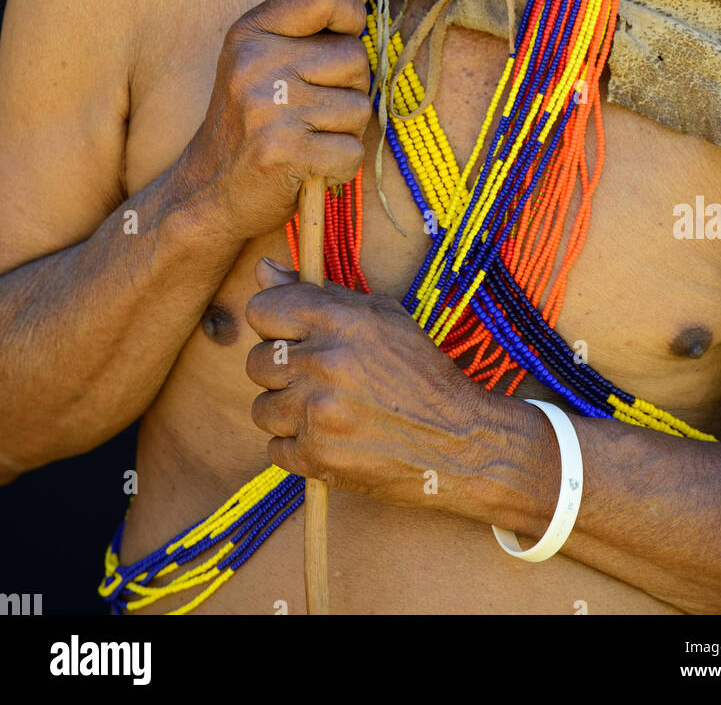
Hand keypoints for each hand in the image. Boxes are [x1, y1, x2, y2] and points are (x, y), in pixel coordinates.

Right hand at [170, 0, 373, 242]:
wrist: (208, 193)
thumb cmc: (250, 122)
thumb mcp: (267, 58)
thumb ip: (313, 16)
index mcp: (250, 34)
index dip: (350, 12)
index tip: (344, 33)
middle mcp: (255, 65)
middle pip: (354, 57)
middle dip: (349, 87)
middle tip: (311, 109)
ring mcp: (269, 109)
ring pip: (360, 107)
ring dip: (344, 130)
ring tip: (307, 137)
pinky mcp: (284, 153)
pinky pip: (352, 150)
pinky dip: (340, 165)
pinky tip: (309, 165)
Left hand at [245, 259, 495, 507]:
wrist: (458, 442)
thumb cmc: (421, 373)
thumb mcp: (381, 317)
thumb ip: (317, 292)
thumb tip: (263, 269)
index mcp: (341, 321)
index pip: (261, 309)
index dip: (272, 321)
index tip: (289, 333)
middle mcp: (325, 363)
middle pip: (256, 361)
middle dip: (280, 370)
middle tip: (316, 377)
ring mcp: (318, 413)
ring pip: (261, 408)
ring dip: (287, 411)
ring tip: (326, 410)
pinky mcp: (317, 457)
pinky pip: (275, 448)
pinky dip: (298, 446)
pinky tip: (330, 437)